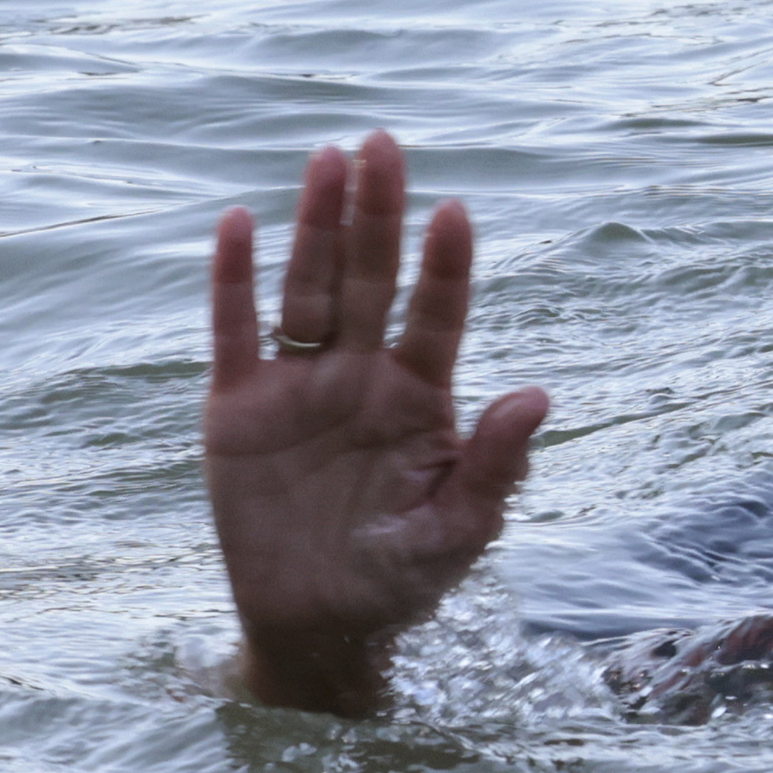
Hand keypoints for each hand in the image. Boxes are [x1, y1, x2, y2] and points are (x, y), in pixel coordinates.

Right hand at [200, 130, 546, 717]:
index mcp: (419, 398)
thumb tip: (539, 393)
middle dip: (378, 214)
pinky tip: (239, 222)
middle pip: (370, 279)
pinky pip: (235, 331)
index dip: (445, 267)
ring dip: (316, 226)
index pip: (437, 315)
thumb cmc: (400, 582)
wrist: (316, 629)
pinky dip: (233, 279)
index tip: (455, 212)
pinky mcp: (237, 408)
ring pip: (308, 288)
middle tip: (384, 143)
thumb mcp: (456, 534)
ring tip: (329, 158)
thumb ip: (493, 466)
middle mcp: (361, 374)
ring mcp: (298, 385)